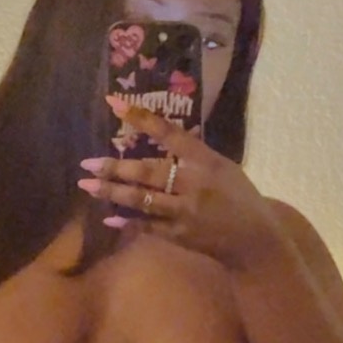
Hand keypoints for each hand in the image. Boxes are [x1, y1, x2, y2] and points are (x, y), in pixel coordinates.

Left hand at [77, 96, 285, 270]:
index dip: (141, 118)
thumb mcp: (223, 167)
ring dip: (113, 192)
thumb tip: (164, 135)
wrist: (254, 240)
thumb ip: (194, 154)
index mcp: (205, 160)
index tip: (114, 103)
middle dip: (115, 167)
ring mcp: (185, 211)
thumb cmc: (239, 198)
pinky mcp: (180, 235)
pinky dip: (128, 221)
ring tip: (88, 185)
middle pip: (148, 171)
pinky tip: (108, 216)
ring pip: (143, 199)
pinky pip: (148, 226)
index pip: (170, 133)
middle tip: (87, 163)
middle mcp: (193, 183)